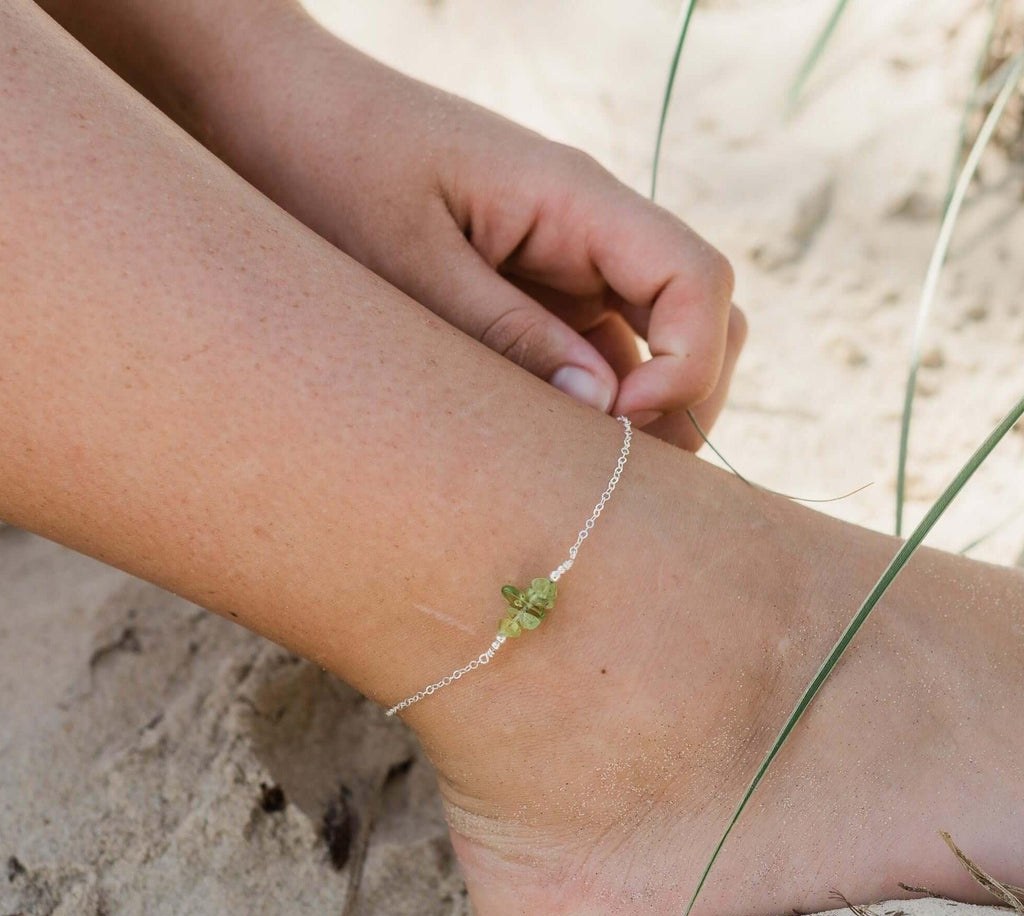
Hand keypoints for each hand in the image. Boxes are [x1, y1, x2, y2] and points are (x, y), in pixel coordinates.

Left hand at [210, 19, 745, 448]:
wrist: (276, 111)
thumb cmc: (330, 165)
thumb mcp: (412, 264)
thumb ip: (507, 335)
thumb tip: (599, 410)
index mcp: (572, 198)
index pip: (698, 278)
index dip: (690, 362)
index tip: (623, 421)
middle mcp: (587, 227)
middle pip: (697, 314)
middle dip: (681, 396)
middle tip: (613, 467)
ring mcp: (564, 260)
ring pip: (652, 340)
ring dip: (639, 406)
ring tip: (579, 466)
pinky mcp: (533, 289)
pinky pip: (594, 349)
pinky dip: (592, 401)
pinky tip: (547, 442)